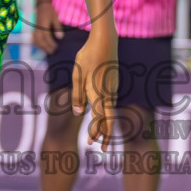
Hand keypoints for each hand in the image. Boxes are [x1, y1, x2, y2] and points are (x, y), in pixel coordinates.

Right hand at [32, 2, 62, 54]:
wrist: (41, 5)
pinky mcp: (33, 29)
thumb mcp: (55, 18)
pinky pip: (33, 38)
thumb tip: (60, 38)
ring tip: (47, 51)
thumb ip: (57, 28)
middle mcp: (38, 28)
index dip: (50, 43)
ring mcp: (34, 28)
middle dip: (45, 47)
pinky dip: (37, 43)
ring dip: (41, 47)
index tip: (55, 47)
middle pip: (40, 40)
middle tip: (51, 52)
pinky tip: (41, 46)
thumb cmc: (49, 11)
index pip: (46, 37)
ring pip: (35, 40)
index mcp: (43, 25)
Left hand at [70, 29, 116, 148]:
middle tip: (104, 150)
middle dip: (107, 136)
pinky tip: (103, 115)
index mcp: (98, 94)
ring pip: (111, 112)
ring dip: (107, 125)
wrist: (105, 40)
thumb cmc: (88, 56)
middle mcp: (108, 94)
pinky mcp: (114, 83)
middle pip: (110, 120)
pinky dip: (108, 113)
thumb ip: (78, 95)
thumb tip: (80, 112)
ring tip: (101, 136)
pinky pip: (111, 103)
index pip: (99, 120)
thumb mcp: (77, 75)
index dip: (95, 133)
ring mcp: (113, 88)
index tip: (90, 143)